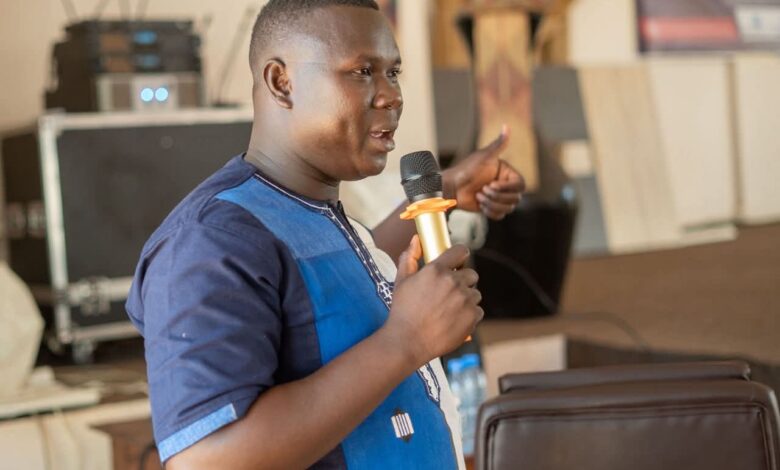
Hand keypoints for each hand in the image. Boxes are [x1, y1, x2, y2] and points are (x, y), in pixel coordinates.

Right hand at [383, 236, 483, 365]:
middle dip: (463, 281)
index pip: (460, 251)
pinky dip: (469, 315)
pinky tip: (453, 320)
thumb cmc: (403, 311)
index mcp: (437, 270)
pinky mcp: (472, 316)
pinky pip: (478, 310)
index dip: (460, 256)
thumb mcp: (401, 281)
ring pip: (475, 293)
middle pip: (471, 274)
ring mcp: (465, 300)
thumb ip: (410, 257)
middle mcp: (453, 282)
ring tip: (449, 310)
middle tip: (449, 293)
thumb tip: (416, 239)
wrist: (408, 341)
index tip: (457, 263)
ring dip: (466, 299)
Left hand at [442, 125, 524, 219]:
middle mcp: (505, 185)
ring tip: (479, 196)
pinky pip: (500, 215)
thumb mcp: (484, 157)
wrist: (452, 188)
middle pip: (516, 198)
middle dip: (497, 197)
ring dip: (492, 204)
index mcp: (507, 173)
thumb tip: (507, 126)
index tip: (492, 185)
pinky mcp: (492, 208)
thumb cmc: (466, 170)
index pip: (520, 185)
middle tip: (482, 190)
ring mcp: (499, 197)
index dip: (508, 188)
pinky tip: (479, 204)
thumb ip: (499, 144)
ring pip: (509, 208)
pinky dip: (490, 212)